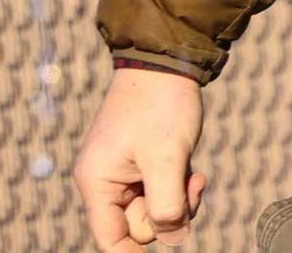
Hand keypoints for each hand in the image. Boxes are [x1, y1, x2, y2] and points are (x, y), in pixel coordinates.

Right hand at [74, 67, 206, 249]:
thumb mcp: (168, 159)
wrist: (169, 59)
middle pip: (136, 226)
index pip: (111, 240)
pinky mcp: (140, 159)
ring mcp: (122, 169)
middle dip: (168, 213)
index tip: (171, 238)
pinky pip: (158, 190)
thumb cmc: (162, 105)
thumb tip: (173, 238)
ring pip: (152, 208)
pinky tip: (193, 169)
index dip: (136, 251)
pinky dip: (176, 185)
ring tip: (194, 174)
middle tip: (192, 186)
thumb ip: (167, 207)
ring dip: (177, 198)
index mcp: (97, 181)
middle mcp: (103, 179)